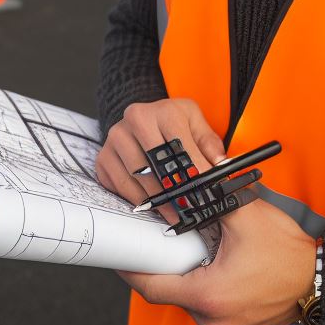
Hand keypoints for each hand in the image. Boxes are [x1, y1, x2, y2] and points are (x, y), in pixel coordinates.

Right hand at [95, 98, 226, 223]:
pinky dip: (138, 200)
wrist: (145, 118)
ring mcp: (115, 138)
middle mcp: (134, 119)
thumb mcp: (196, 123)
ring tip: (176, 214)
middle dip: (174, 189)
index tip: (204, 190)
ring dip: (158, 200)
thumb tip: (220, 165)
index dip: (193, 170)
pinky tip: (155, 208)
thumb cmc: (174, 122)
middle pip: (155, 162)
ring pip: (137, 177)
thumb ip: (209, 143)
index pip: (178, 144)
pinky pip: (120, 186)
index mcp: (162, 110)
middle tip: (189, 208)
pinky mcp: (104, 157)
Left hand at [117, 197, 316, 324]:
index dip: (133, 269)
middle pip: (174, 291)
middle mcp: (213, 321)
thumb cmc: (290, 256)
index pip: (153, 287)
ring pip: (193, 300)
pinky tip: (224, 267)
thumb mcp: (247, 216)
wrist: (322, 281)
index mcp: (208, 295)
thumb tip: (196, 177)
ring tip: (210, 251)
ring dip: (195, 276)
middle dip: (173, 265)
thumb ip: (214, 195)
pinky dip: (211, 288)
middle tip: (176, 241)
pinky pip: (212, 309)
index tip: (122, 255)